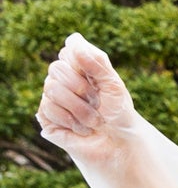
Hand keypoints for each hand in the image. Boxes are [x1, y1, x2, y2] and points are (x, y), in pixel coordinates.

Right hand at [35, 33, 177, 187]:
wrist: (119, 146)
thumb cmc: (120, 116)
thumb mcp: (114, 85)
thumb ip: (97, 61)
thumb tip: (74, 41)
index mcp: (80, 69)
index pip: (69, 51)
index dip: (84, 66)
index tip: (99, 82)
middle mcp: (64, 81)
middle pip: (56, 69)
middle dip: (81, 88)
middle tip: (97, 104)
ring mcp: (53, 99)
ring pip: (51, 89)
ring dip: (78, 108)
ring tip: (93, 121)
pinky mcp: (46, 118)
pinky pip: (48, 108)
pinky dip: (70, 120)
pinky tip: (81, 129)